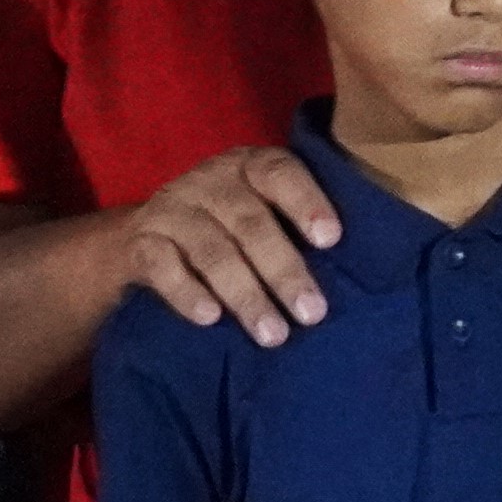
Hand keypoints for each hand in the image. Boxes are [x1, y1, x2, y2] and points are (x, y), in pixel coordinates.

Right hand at [117, 147, 339, 347]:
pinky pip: (161, 266)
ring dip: (244, 294)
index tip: (332, 240)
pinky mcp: (140, 242)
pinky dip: (186, 292)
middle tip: (312, 313)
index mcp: (249, 168)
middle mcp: (210, 181)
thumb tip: (360, 275)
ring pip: (211, 250)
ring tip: (272, 334)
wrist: (144, 238)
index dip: (306, 202)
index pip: (280, 173)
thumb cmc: (229, 231)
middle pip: (249, 222)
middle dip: (283, 270)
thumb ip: (296, 230)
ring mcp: (172, 209)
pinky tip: (209, 318)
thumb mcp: (262, 215)